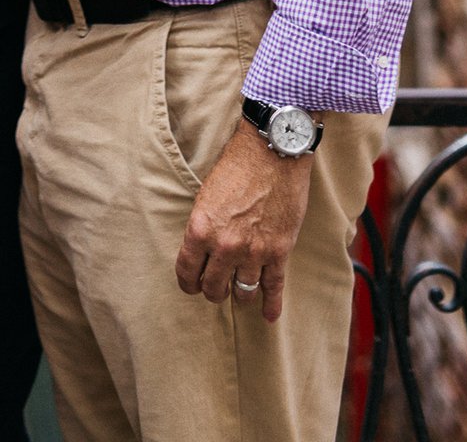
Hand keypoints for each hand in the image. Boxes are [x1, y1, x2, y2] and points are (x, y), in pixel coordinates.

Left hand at [175, 122, 312, 322]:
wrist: (272, 151)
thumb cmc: (236, 165)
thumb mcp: (206, 194)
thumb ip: (204, 226)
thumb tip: (203, 251)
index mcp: (200, 228)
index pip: (187, 272)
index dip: (187, 283)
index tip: (191, 285)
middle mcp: (225, 245)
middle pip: (213, 288)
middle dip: (212, 291)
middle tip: (215, 288)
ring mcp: (254, 252)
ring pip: (241, 292)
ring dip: (238, 295)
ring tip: (238, 293)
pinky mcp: (279, 251)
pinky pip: (273, 288)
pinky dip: (271, 305)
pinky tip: (268, 316)